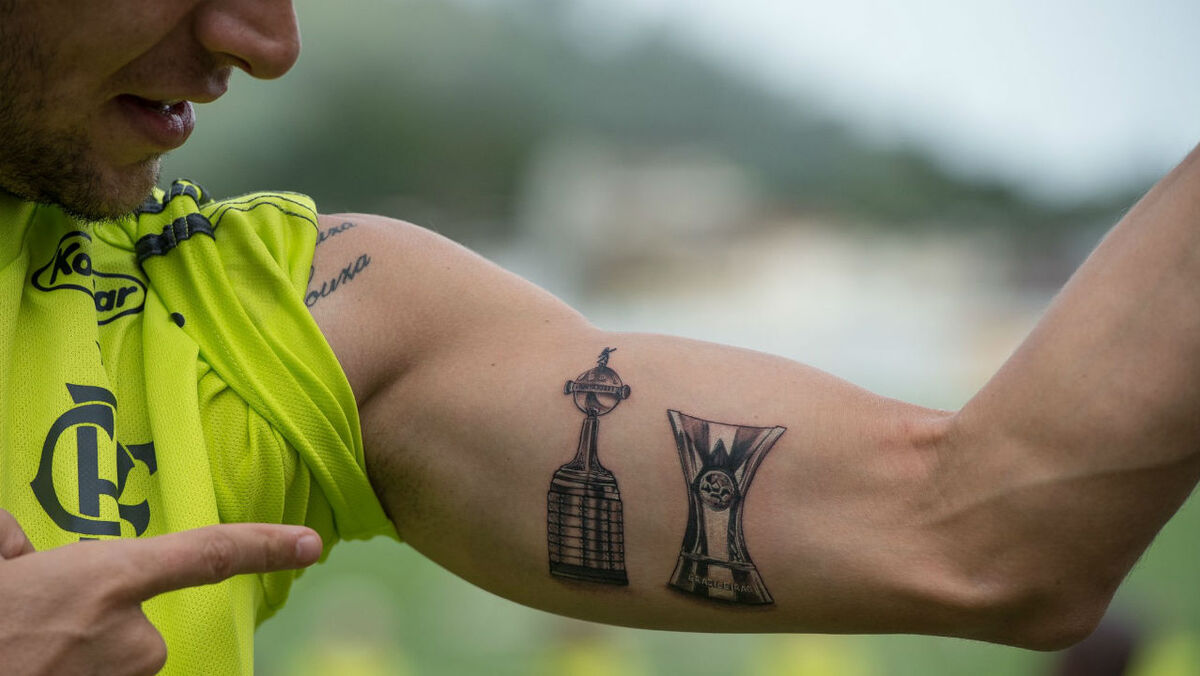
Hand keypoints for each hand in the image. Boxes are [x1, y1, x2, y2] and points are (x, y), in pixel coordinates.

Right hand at [0, 508, 321, 674]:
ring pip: (111, 659)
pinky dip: (67, 669)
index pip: (208, 555)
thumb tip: (14, 539)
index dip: (264, 547)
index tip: (310, 544)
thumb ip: (16, 546)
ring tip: (21, 647)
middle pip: (140, 621)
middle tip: (31, 622)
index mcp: (105, 582)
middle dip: (92, 619)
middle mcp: (131, 638)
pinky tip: (30, 662)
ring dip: (71, 652)